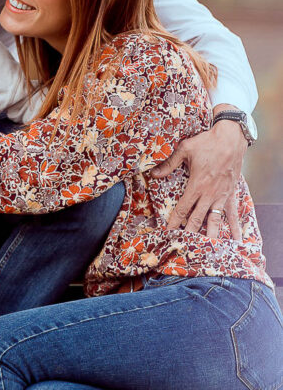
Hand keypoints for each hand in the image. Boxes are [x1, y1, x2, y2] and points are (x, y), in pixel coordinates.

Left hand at [151, 111, 245, 239]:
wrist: (231, 138)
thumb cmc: (206, 142)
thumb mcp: (184, 149)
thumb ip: (169, 163)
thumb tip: (153, 173)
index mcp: (196, 185)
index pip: (182, 209)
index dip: (174, 222)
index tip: (168, 233)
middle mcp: (209, 194)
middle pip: (196, 219)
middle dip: (189, 234)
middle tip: (183, 247)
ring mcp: (222, 195)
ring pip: (215, 220)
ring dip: (210, 235)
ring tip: (207, 251)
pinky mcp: (231, 193)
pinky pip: (233, 214)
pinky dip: (234, 228)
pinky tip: (236, 240)